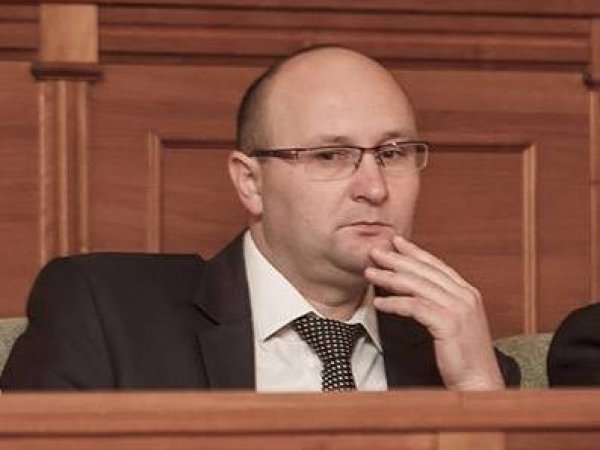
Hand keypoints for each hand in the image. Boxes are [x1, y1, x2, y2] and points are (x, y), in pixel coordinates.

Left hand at [364, 235, 504, 389]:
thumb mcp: (453, 323)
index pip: (436, 265)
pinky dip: (394, 303)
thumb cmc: (462, 357)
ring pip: (417, 285)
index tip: (396, 242)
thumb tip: (413, 289)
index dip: (414, 252)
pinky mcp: (449, 323)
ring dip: (390, 278)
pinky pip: (415, 307)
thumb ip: (439, 303)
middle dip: (397, 259)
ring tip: (370, 273)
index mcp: (467, 293)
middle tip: (375, 252)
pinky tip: (379, 302)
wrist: (479, 383)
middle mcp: (465, 295)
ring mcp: (459, 308)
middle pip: (424, 271)